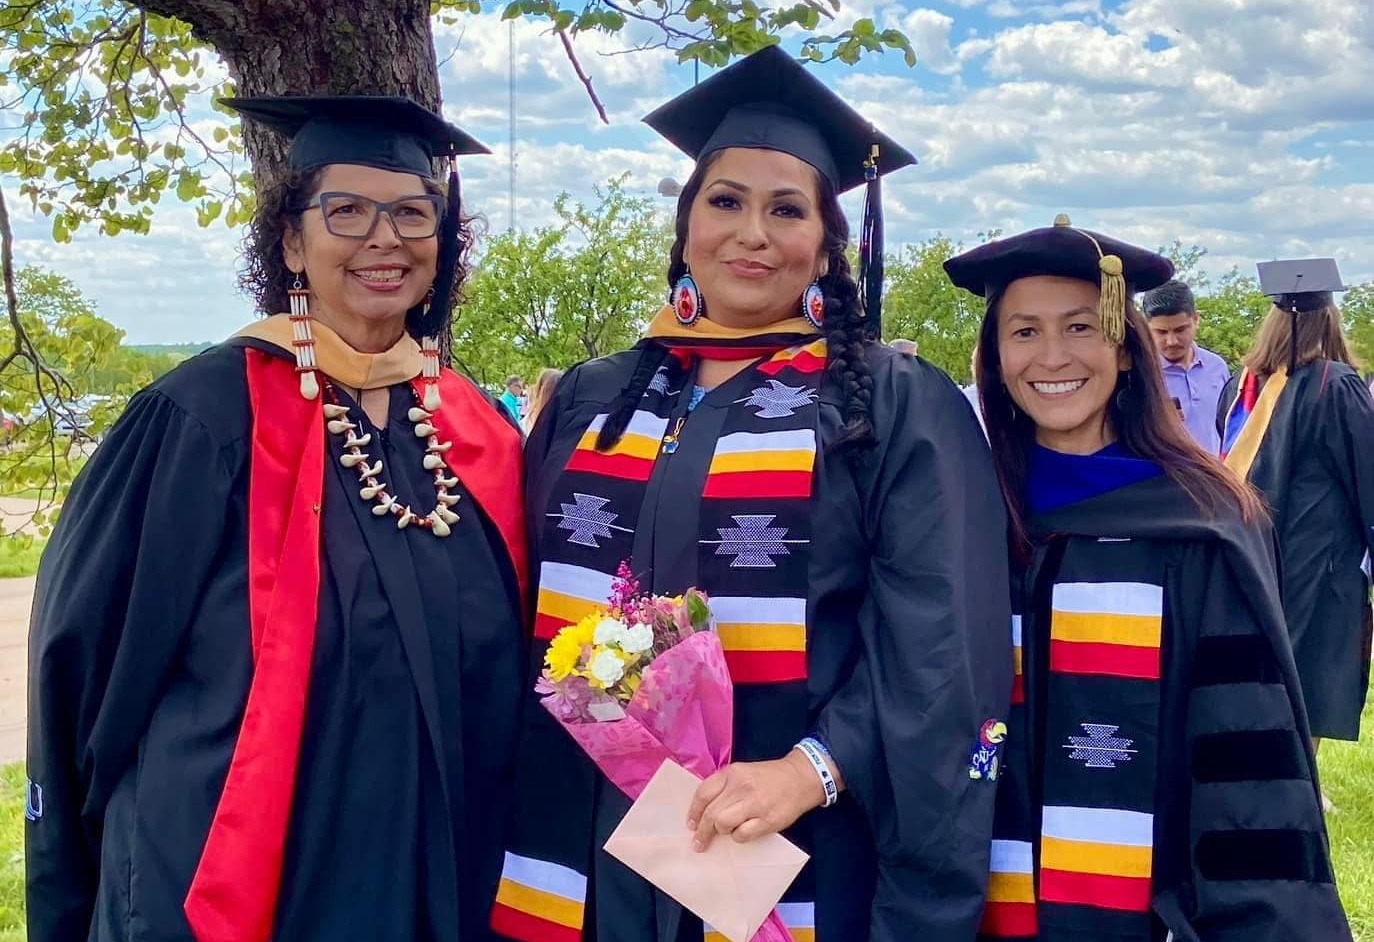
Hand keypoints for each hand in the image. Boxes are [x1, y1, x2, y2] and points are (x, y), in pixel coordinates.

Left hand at [685, 752, 826, 850]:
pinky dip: (738, 837)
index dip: (694, 812)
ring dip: (721, 832)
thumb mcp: (742, 772)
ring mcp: (755, 804)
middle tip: (699, 843)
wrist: (799, 778)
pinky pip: (742, 835)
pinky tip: (744, 831)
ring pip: (723, 824)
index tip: (690, 824)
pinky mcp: (767, 820)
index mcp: (732, 773)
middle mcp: (741, 787)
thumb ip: (724, 786)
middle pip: (711, 813)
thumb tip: (703, 811)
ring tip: (726, 832)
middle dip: (702, 831)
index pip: (703, 794)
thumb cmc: (767, 777)